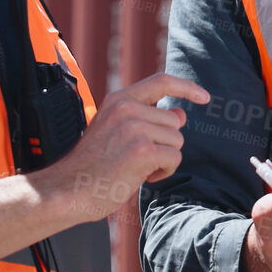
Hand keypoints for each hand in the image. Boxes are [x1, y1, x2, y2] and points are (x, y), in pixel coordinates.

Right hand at [36, 73, 206, 224]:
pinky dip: (164, 171)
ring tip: (135, 167)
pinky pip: (174, 158)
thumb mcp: (118, 133)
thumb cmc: (92, 167)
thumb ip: (148, 119)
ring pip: (176, 140)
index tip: (204, 96)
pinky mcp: (142, 150)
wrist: (67, 190)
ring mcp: (134, 127)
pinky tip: (141, 176)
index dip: (186, 87)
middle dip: (165, 143)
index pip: (161, 81)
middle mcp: (126, 108)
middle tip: (137, 158)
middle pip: (174, 121)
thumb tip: (181, 113)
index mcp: (118, 100)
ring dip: (163, 159)